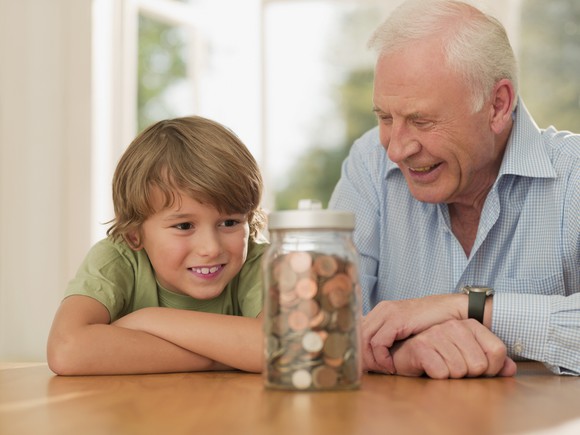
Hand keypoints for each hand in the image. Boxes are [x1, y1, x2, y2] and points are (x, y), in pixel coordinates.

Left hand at [362, 295, 464, 372]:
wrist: (451, 309)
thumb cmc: (431, 324)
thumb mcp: (406, 331)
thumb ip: (391, 338)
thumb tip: (374, 358)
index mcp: (381, 311)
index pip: (358, 332)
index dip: (359, 352)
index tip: (366, 368)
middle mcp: (381, 310)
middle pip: (358, 336)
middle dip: (363, 358)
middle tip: (373, 373)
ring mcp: (388, 312)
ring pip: (364, 340)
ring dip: (372, 360)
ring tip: (385, 370)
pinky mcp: (397, 319)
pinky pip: (379, 342)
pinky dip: (382, 358)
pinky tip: (392, 366)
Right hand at [386, 319, 516, 378]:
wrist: (405, 356)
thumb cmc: (440, 357)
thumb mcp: (469, 358)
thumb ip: (493, 363)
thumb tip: (510, 370)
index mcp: (469, 325)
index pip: (497, 351)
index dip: (491, 369)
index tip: (476, 370)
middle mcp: (453, 326)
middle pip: (479, 365)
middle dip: (469, 375)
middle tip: (454, 369)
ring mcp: (436, 334)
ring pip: (460, 371)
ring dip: (451, 377)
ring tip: (441, 368)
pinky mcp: (421, 346)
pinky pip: (442, 374)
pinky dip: (437, 378)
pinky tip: (430, 369)